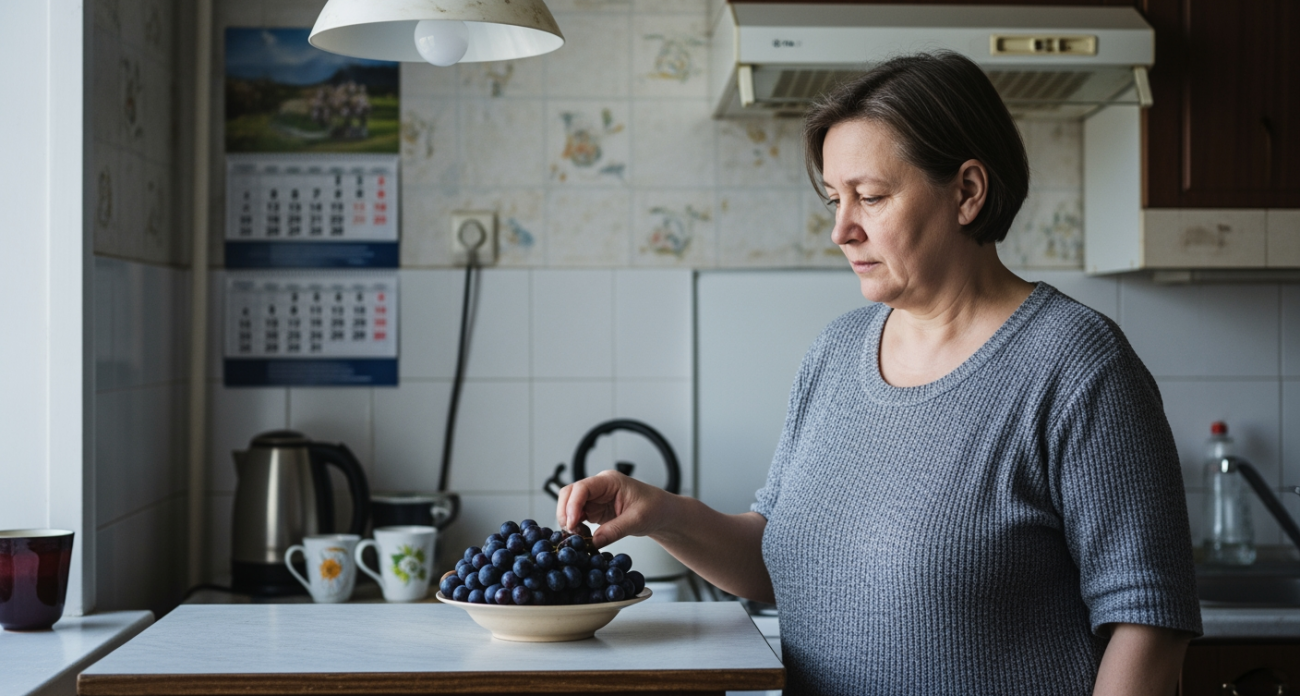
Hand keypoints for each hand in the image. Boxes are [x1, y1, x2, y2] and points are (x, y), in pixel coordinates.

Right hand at [556, 470, 670, 547]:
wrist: (662, 513)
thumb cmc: (655, 508)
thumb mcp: (637, 520)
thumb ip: (615, 530)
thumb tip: (593, 542)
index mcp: (609, 481)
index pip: (582, 487)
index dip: (572, 505)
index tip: (572, 523)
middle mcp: (599, 487)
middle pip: (569, 494)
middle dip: (565, 512)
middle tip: (571, 532)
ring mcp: (595, 499)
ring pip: (570, 506)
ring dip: (569, 521)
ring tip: (578, 536)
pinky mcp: (595, 511)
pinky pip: (577, 517)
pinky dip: (575, 527)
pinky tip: (583, 536)